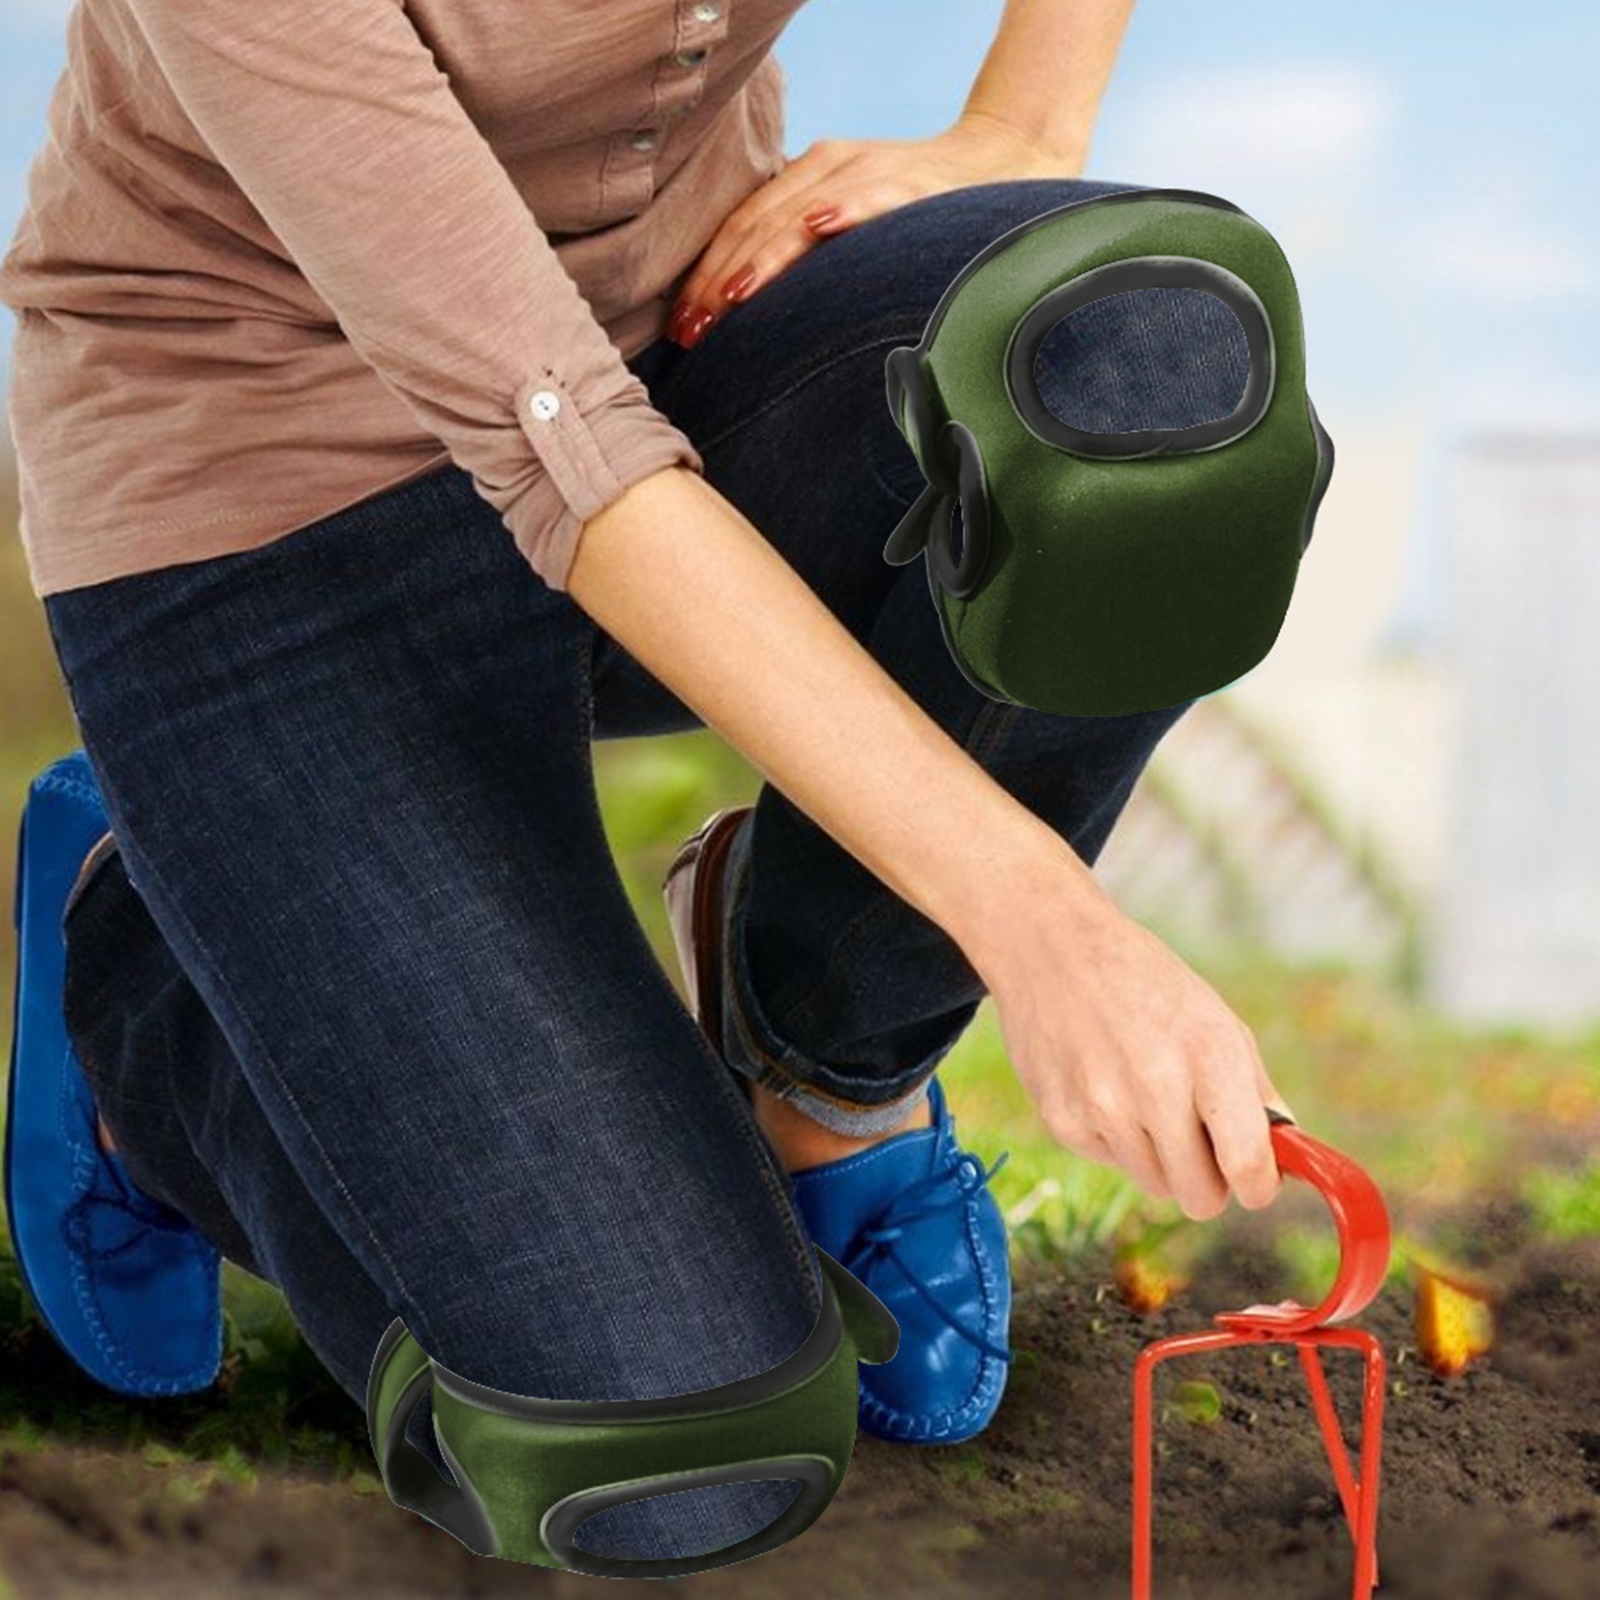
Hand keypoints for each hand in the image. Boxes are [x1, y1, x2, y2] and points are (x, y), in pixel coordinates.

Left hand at [666, 110, 1082, 348]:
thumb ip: (808, 260)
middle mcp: (829, 168)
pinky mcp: (915, 181)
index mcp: (807, 181)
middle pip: (758, 223)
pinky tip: (822, 226)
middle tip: (693, 330)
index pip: (742, 228)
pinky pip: (876, 194)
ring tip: (731, 297)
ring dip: (764, 255)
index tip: (683, 328)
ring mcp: (870, 171)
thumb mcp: (852, 230)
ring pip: (801, 212)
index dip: (706, 275)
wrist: (1002, 160)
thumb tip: (755, 323)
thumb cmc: (919, 212)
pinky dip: (848, 209)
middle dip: (720, 279)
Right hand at [962, 850, 1294, 1219]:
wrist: (1051, 948)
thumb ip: (1255, 1094)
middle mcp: (1154, 1085)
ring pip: (1154, 1185)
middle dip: (1209, 1180)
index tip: (1256, 1183)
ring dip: (1159, 1158)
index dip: (1259, 1186)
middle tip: (1199, 1141)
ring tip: (1142, 1097)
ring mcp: (1102, 1106)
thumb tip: (1284, 1160)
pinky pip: (1109, 1162)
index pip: (1247, 1164)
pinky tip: (1102, 1085)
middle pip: (1200, 1198)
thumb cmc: (1145, 983)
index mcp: (1207, 1053)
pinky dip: (1115, 1138)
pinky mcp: (1060, 1119)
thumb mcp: (1216, 1020)